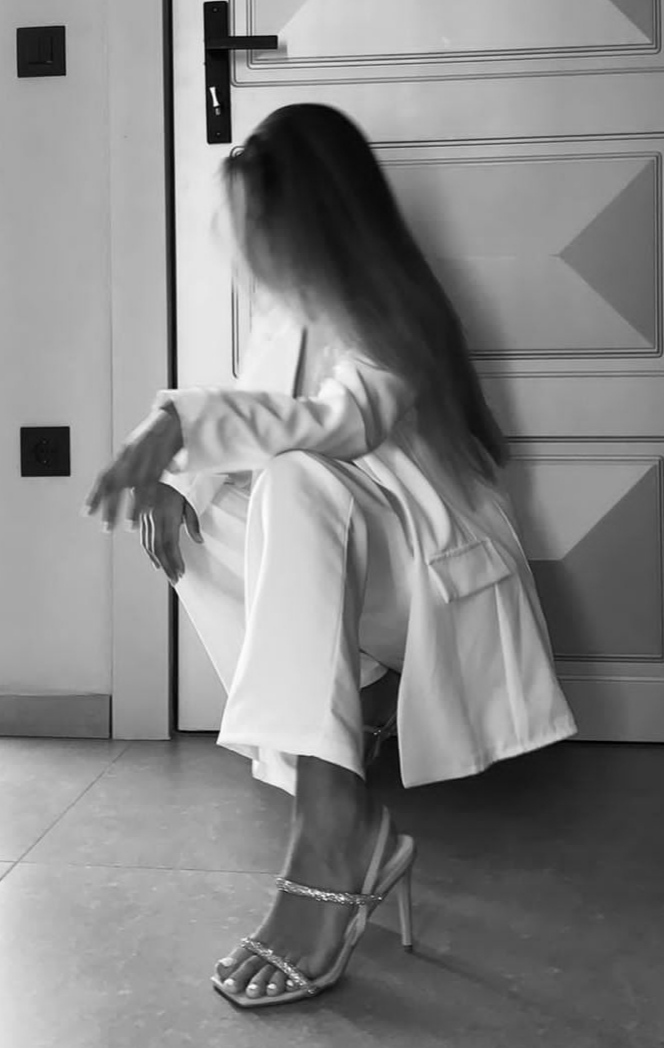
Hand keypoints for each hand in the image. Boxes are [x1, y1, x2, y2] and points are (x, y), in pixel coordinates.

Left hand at [84, 406, 183, 530]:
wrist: (175, 416)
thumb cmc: (158, 433)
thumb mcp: (140, 448)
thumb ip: (131, 464)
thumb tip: (127, 483)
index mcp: (124, 454)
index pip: (104, 478)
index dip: (94, 496)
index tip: (87, 512)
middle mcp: (130, 456)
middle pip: (115, 486)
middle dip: (110, 508)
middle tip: (106, 527)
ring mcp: (145, 458)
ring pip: (134, 489)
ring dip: (131, 509)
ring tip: (129, 527)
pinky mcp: (161, 460)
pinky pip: (153, 483)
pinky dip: (149, 498)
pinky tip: (147, 511)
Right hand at [140, 483, 202, 584]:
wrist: (149, 477)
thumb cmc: (171, 490)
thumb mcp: (187, 502)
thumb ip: (193, 521)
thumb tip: (199, 540)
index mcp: (167, 514)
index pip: (170, 542)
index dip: (175, 559)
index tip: (181, 571)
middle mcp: (154, 518)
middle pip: (159, 548)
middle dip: (168, 566)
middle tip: (175, 579)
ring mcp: (145, 520)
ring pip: (150, 547)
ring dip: (159, 563)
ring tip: (168, 575)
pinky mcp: (141, 522)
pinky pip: (144, 541)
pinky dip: (150, 555)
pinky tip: (156, 563)